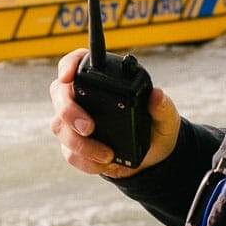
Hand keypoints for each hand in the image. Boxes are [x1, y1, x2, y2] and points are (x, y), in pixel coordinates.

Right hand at [48, 48, 179, 178]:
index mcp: (103, 80)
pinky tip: (104, 163)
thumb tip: (157, 95)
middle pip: (59, 94)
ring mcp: (74, 121)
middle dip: (69, 111)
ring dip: (81, 144)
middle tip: (89, 127)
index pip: (76, 62)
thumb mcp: (165, 118)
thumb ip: (163, 106)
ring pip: (60, 127)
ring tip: (107, 155)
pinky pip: (69, 153)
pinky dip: (86, 161)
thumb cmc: (155, 129)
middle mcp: (82, 97)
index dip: (68, 65)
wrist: (151, 159)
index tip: (68, 76)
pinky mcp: (73, 145)